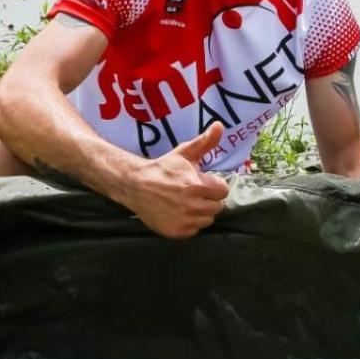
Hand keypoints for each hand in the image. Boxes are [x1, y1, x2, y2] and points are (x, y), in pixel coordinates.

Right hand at [122, 123, 230, 239]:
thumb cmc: (163, 169)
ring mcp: (184, 221)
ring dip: (201, 212)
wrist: (136, 186)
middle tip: (194, 192)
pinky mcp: (176, 232)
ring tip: (187, 202)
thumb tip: (219, 126)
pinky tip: (180, 213)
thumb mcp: (184, 153)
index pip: (223, 191)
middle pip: (217, 207)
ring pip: (207, 220)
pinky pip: (194, 230)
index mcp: (197, 186)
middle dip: (209, 199)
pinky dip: (190, 224)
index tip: (203, 182)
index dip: (214, 185)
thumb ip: (205, 142)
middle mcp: (192, 206)